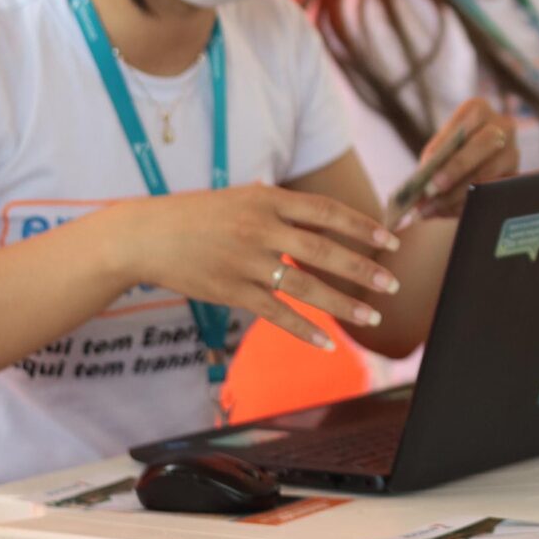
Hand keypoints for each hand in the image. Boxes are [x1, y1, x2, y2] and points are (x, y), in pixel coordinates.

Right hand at [114, 186, 402, 350]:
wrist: (145, 236)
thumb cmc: (196, 215)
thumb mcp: (240, 196)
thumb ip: (278, 205)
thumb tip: (317, 212)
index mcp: (266, 199)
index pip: (325, 212)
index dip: (361, 226)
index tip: (391, 240)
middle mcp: (259, 228)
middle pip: (323, 250)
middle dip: (363, 268)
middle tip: (394, 284)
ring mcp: (245, 261)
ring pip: (304, 286)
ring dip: (342, 304)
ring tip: (372, 317)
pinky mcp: (231, 291)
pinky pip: (274, 313)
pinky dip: (302, 329)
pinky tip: (326, 342)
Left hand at [398, 101, 518, 225]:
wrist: (470, 168)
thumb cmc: (450, 154)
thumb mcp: (440, 150)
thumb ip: (433, 162)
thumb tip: (421, 188)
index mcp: (479, 109)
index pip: (464, 124)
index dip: (445, 146)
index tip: (426, 167)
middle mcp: (503, 126)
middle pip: (484, 144)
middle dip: (456, 168)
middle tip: (432, 189)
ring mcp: (513, 152)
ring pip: (489, 172)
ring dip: (457, 193)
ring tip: (433, 207)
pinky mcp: (516, 178)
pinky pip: (493, 192)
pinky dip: (467, 204)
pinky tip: (448, 211)